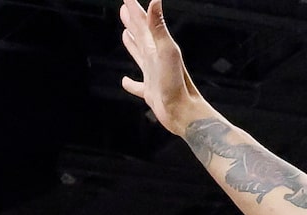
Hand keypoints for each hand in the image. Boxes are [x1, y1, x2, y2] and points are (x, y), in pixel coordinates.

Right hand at [119, 0, 203, 133]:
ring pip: (139, 55)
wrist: (183, 112)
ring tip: (125, 34)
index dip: (134, 8)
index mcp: (157, 47)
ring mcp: (152, 75)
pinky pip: (137, 86)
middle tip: (123, 9)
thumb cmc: (176, 83)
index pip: (143, 22)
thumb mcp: (166, 51)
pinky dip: (130, 84)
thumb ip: (158, 27)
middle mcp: (154, 58)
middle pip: (141, 35)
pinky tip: (124, 81)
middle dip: (132, 21)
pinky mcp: (150, 93)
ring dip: (132, 45)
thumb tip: (155, 0)